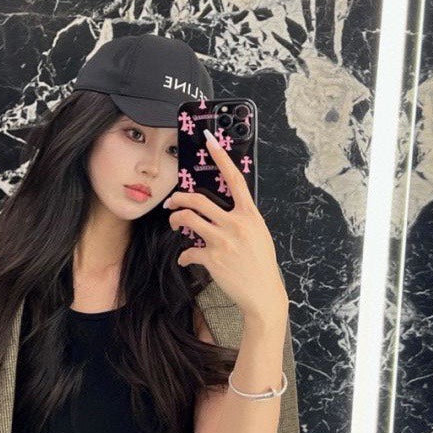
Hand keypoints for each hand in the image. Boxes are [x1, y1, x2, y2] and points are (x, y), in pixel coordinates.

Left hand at [164, 129, 287, 320]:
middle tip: (170, 203)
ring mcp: (223, 240)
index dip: (220, 156)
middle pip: (197, 199)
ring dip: (174, 220)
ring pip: (187, 219)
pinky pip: (188, 251)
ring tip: (173, 224)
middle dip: (178, 198)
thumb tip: (227, 210)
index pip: (234, 178)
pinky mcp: (212, 258)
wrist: (263, 294)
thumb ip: (243, 219)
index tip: (209, 139)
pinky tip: (185, 260)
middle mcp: (235, 223)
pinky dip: (183, 256)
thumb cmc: (261, 265)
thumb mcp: (259, 235)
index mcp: (250, 214)